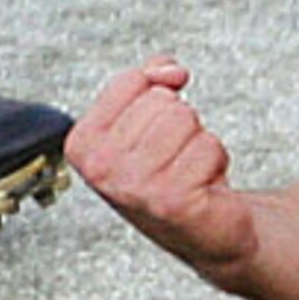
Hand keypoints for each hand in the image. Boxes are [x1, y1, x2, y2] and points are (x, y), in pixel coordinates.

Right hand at [69, 58, 264, 285]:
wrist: (203, 229)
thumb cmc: (172, 173)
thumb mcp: (146, 119)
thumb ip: (150, 79)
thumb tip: (170, 70)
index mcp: (83, 143)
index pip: (130, 81)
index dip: (157, 96)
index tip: (154, 131)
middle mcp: (101, 168)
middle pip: (162, 100)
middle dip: (181, 123)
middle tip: (175, 157)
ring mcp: (133, 186)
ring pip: (186, 119)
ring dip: (199, 142)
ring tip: (188, 170)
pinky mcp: (171, 200)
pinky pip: (208, 146)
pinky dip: (215, 162)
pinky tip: (202, 186)